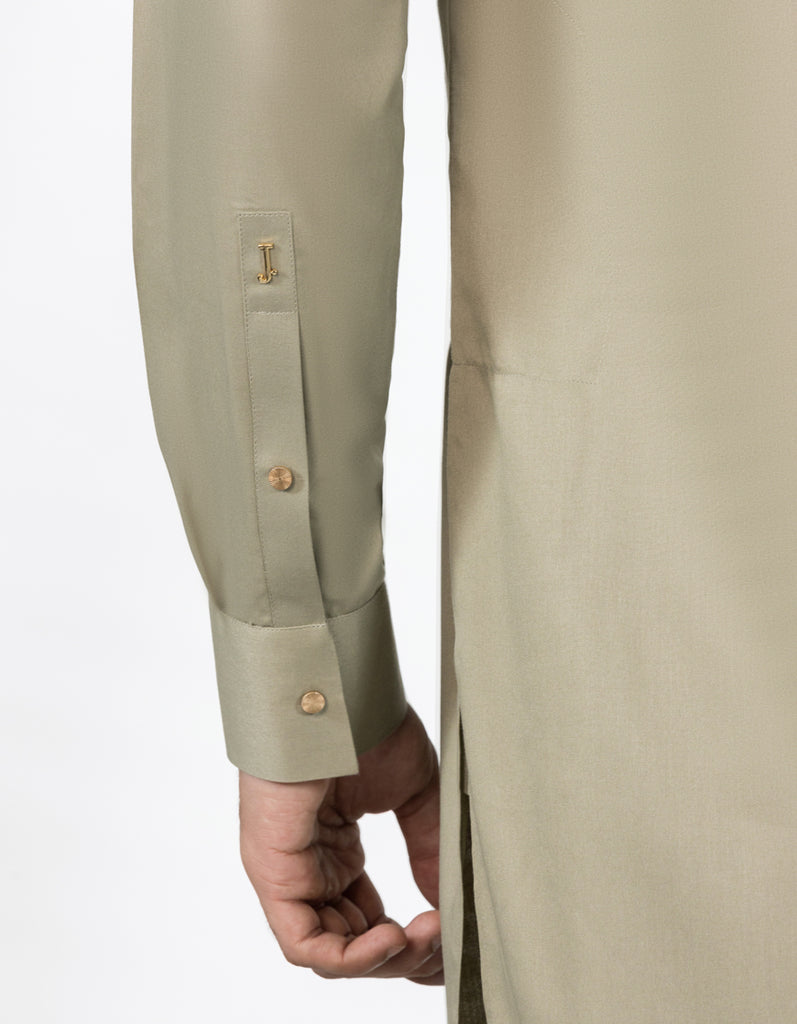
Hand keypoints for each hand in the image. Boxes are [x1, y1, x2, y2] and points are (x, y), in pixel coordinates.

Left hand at [239, 703, 442, 983]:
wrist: (339, 690)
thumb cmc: (366, 725)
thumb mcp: (413, 795)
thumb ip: (429, 851)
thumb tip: (449, 905)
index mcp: (335, 849)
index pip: (368, 922)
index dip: (411, 943)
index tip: (453, 936)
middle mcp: (309, 866)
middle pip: (353, 943)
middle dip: (404, 956)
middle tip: (444, 938)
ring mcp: (287, 871)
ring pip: (330, 951)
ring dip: (384, 958)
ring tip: (424, 936)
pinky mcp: (272, 871)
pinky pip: (303, 942)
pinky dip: (350, 955)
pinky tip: (393, 936)